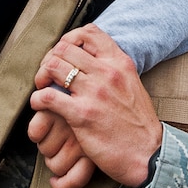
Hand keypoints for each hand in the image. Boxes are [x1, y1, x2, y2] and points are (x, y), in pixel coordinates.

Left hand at [31, 24, 162, 187]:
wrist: (149, 154)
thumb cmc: (139, 125)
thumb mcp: (132, 86)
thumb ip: (114, 71)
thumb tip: (93, 62)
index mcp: (120, 63)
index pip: (89, 32)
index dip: (69, 39)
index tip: (64, 54)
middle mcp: (107, 72)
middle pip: (64, 48)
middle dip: (51, 59)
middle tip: (48, 74)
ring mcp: (94, 92)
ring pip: (53, 67)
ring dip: (42, 77)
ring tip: (43, 88)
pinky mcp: (81, 114)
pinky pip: (46, 97)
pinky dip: (37, 99)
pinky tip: (41, 106)